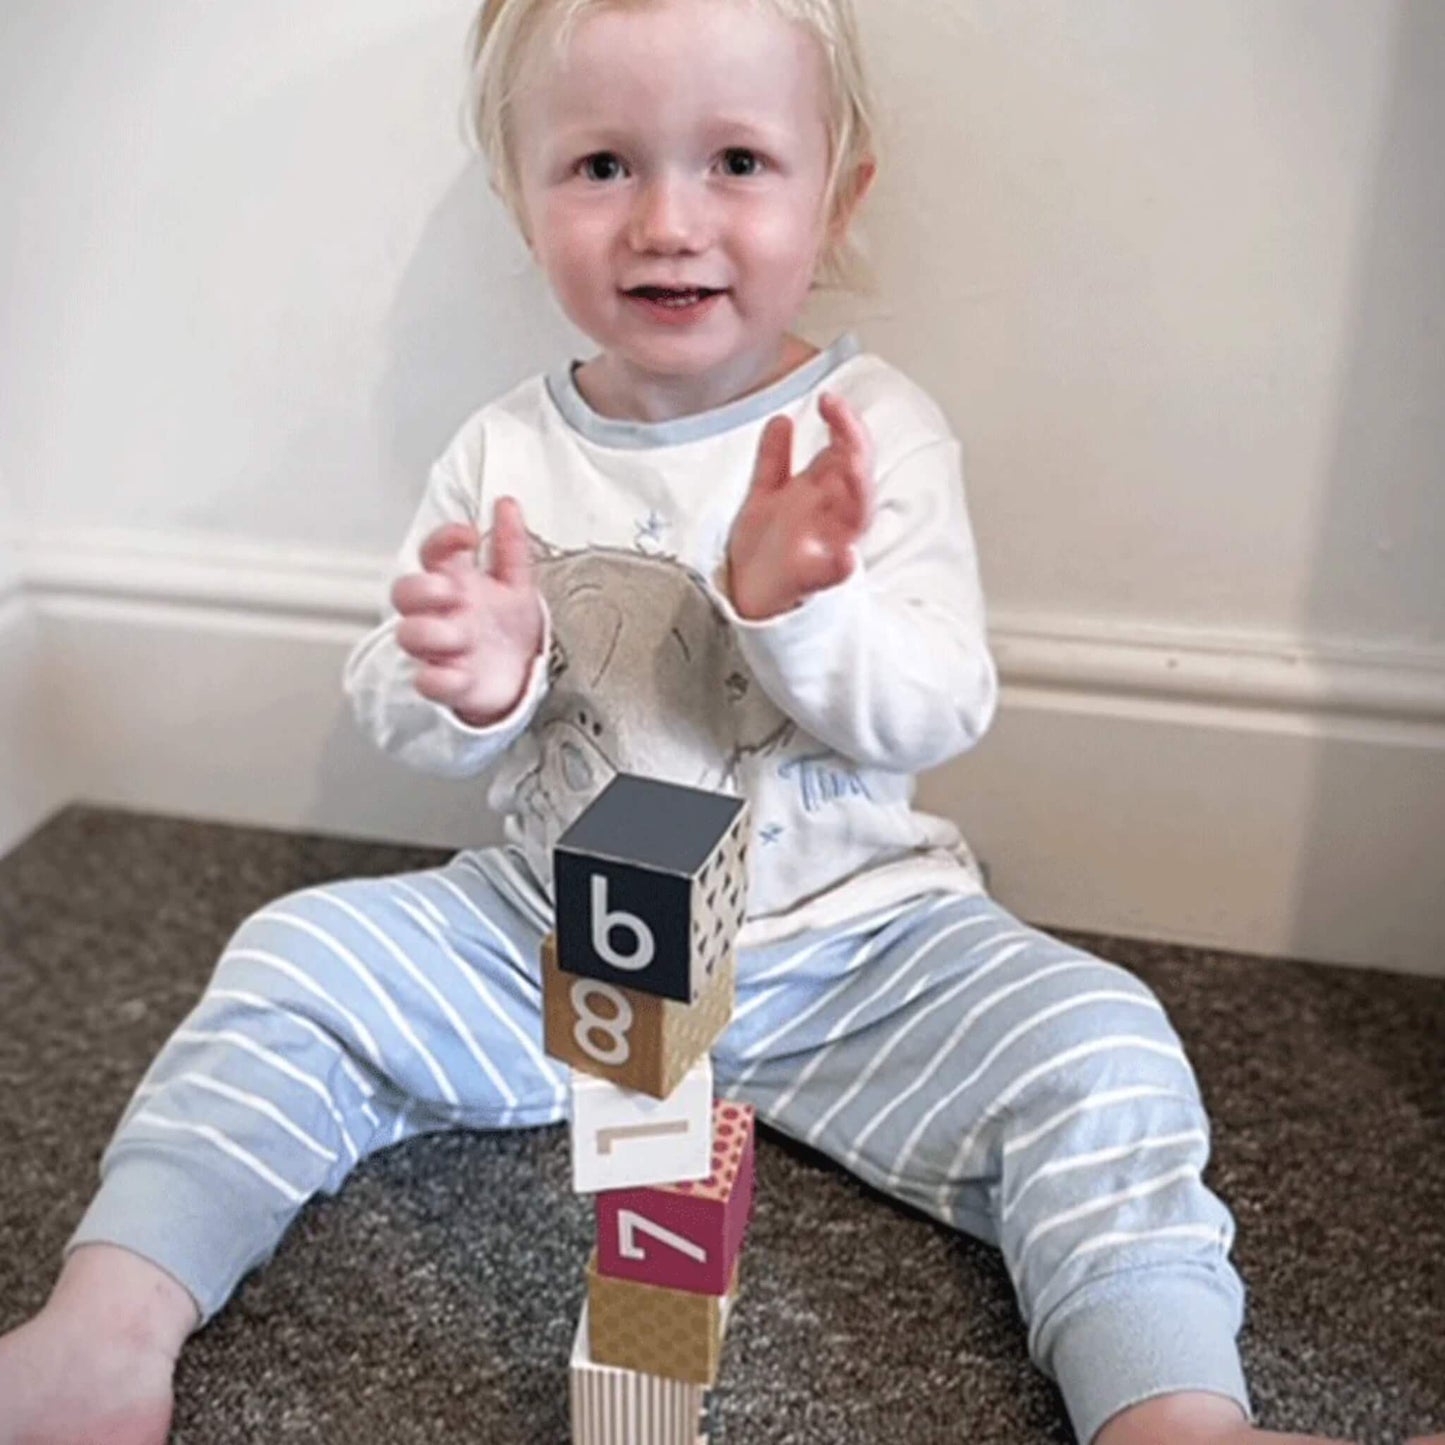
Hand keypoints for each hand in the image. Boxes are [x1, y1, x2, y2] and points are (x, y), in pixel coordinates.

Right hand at [391, 495, 543, 726]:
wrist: (523, 675)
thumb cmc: (509, 627)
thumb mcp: (516, 582)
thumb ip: (511, 545)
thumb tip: (507, 505)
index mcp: (455, 582)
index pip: (433, 552)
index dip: (442, 539)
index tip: (469, 535)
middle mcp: (441, 613)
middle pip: (404, 592)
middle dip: (422, 589)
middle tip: (452, 592)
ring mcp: (441, 648)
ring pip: (408, 634)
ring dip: (429, 632)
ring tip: (461, 637)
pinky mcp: (448, 683)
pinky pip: (428, 682)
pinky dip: (437, 680)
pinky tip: (459, 674)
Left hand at [725, 391, 874, 620]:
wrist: (748, 596)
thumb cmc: (764, 551)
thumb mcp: (766, 495)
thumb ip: (775, 459)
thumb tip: (782, 419)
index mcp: (820, 494)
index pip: (844, 451)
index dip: (842, 423)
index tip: (828, 398)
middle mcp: (829, 516)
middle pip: (856, 476)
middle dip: (854, 444)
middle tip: (841, 416)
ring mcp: (824, 545)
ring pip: (855, 516)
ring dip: (858, 489)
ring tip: (853, 464)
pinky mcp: (808, 578)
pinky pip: (830, 574)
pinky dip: (839, 566)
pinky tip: (846, 557)